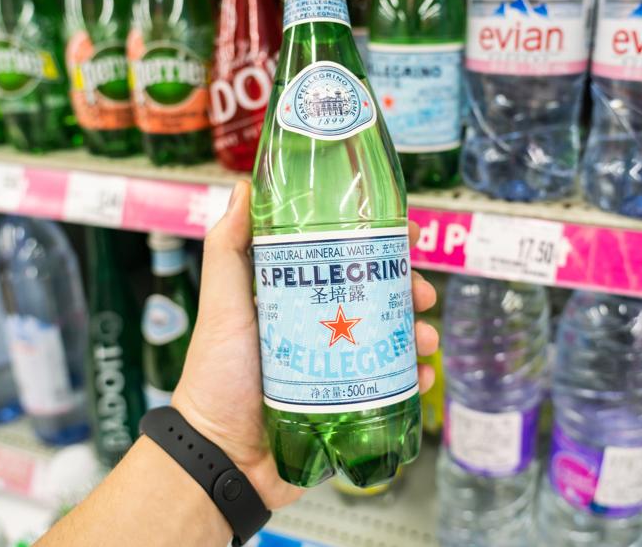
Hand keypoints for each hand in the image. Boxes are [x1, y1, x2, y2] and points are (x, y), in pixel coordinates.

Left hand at [171, 180, 438, 509]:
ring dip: (418, 332)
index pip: (345, 260)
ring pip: (391, 339)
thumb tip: (244, 188)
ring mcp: (338, 365)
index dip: (379, 245)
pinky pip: (391, 386)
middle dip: (408, 289)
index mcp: (295, 297)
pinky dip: (412, 377)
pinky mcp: (349, 402)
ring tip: (425, 337)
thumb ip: (228, 248)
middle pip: (377, 296)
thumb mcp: (222, 303)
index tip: (406, 234)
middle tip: (422, 291)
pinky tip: (421, 374)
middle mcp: (320, 326)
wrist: (221, 454)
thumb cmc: (216, 376)